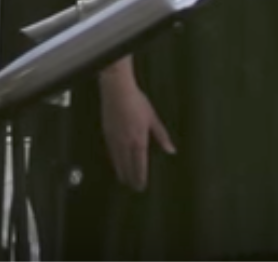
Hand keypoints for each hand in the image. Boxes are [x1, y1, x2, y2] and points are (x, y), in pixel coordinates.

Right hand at [98, 63, 175, 190]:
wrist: (117, 90)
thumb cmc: (137, 102)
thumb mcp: (152, 118)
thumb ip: (161, 136)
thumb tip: (171, 150)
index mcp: (139, 140)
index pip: (139, 165)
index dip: (140, 178)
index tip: (141, 187)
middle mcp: (125, 143)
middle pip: (127, 166)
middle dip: (130, 178)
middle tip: (133, 187)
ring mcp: (114, 139)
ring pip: (117, 161)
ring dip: (121, 171)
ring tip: (123, 179)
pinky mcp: (106, 133)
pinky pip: (110, 152)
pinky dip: (114, 160)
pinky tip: (115, 162)